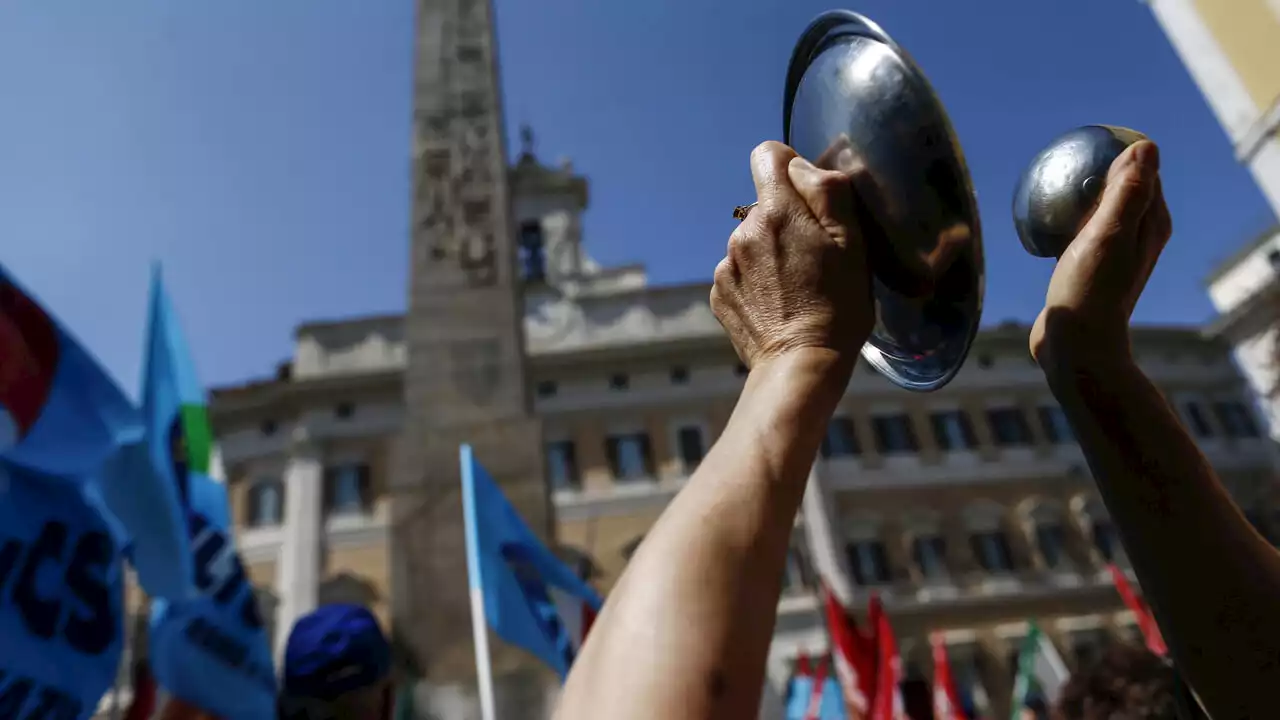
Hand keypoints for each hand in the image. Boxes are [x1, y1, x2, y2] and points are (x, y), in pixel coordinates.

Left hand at [711, 142, 872, 372]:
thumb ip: (826, 191)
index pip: (767, 155)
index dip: (791, 167)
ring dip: (771, 253)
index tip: (810, 198)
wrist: (800, 365)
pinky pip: (739, 272)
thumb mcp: (852, 242)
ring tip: (798, 286)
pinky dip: (756, 282)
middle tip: (815, 257)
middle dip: (787, 220)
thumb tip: (800, 166)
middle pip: (764, 205)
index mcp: (776, 211)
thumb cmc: (838, 305)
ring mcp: (726, 265)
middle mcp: (742, 232)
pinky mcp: (719, 294)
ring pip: (751, 241)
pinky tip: (778, 304)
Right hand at [1029, 140, 1171, 368]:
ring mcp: (1113, 254)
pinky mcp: (1090, 269)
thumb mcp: (1108, 234)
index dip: (1121, 151)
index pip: (1144, 171)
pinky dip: (1067, 220)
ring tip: (1051, 186)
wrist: (1074, 345)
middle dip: (1099, 169)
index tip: (1087, 143)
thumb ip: (1128, 192)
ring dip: (1080, 196)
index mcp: (1150, 224)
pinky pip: (1080, 231)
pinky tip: (1044, 222)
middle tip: (1064, 159)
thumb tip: (1145, 147)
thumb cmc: (1090, 290)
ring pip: (1099, 210)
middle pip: (1122, 188)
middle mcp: (1138, 237)